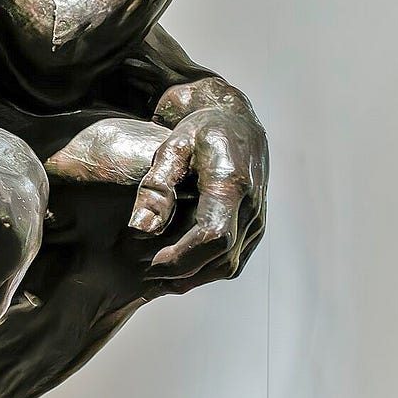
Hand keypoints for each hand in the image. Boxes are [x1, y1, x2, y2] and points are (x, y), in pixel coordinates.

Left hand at [128, 104, 266, 281]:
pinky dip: (205, 269)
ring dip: (193, 276)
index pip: (213, 236)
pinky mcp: (255, 226)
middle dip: (181, 272)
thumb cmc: (197, 132)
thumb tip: (139, 230)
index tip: (149, 262)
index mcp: (231, 184)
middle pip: (220, 258)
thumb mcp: (171, 149)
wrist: (234, 121)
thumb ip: (155, 189)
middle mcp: (252, 205)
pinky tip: (176, 267)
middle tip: (143, 271)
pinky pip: (233, 260)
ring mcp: (257, 218)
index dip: (181, 257)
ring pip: (228, 265)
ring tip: (156, 273)